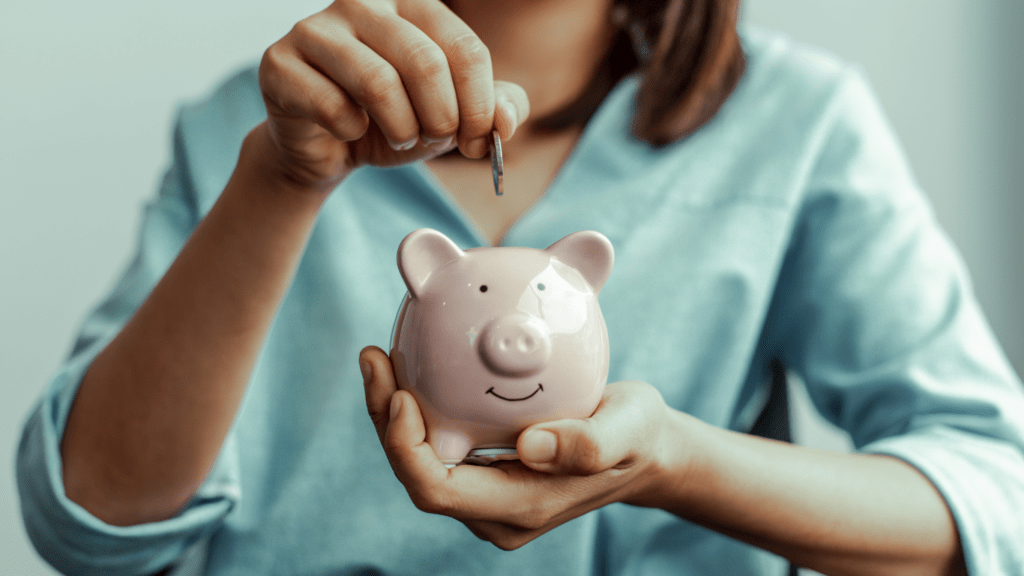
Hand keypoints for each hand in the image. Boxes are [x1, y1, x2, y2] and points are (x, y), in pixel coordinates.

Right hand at [255, 0, 529, 190]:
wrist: (328, 148)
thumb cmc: (394, 120)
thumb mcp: (453, 116)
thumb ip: (494, 109)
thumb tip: (506, 121)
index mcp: (411, 2)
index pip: (466, 49)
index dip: (480, 106)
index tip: (477, 140)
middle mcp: (362, 2)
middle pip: (425, 63)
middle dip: (441, 118)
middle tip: (435, 140)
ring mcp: (315, 28)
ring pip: (379, 83)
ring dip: (401, 128)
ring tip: (400, 138)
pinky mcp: (280, 64)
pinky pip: (333, 107)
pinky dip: (352, 132)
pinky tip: (351, 131)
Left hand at [360, 346, 673, 549]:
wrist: (644, 450)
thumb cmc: (638, 436)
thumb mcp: (629, 429)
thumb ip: (589, 443)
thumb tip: (529, 447)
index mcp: (521, 507)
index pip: (437, 490)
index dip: (405, 449)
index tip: (401, 394)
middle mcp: (495, 511)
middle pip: (417, 475)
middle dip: (384, 421)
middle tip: (375, 357)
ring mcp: (488, 496)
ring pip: (421, 460)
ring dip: (392, 413)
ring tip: (380, 357)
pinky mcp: (487, 474)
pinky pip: (437, 446)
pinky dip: (418, 410)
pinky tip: (411, 366)